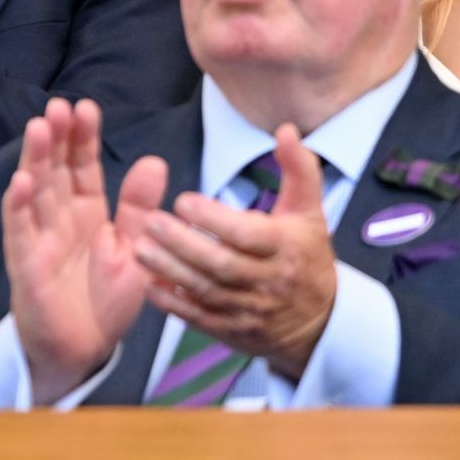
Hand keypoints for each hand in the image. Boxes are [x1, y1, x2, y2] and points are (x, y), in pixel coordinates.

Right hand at [5, 97, 167, 405]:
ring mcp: (40, 236)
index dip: (84, 138)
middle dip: (57, 138)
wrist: (84, 349)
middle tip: (59, 106)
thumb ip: (140, 208)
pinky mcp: (26, 262)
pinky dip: (18, 206)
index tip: (86, 107)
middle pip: (56, 170)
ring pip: (36, 191)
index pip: (84, 166)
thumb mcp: (135, 250)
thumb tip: (154, 161)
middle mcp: (61, 217)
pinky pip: (20, 230)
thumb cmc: (107, 300)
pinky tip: (20, 182)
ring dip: (35, 160)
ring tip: (39, 128)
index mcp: (89, 211)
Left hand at [138, 124, 337, 381]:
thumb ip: (298, 168)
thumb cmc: (306, 254)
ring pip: (206, 292)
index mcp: (285, 248)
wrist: (320, 320)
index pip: (248, 235)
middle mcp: (268, 282)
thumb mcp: (309, 210)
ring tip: (138, 249)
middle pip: (222, 265)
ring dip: (170, 272)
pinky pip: (201, 319)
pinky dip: (174, 304)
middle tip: (150, 221)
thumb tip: (288, 129)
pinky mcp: (233, 331)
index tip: (182, 200)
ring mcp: (250, 310)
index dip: (214, 219)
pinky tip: (149, 286)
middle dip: (183, 245)